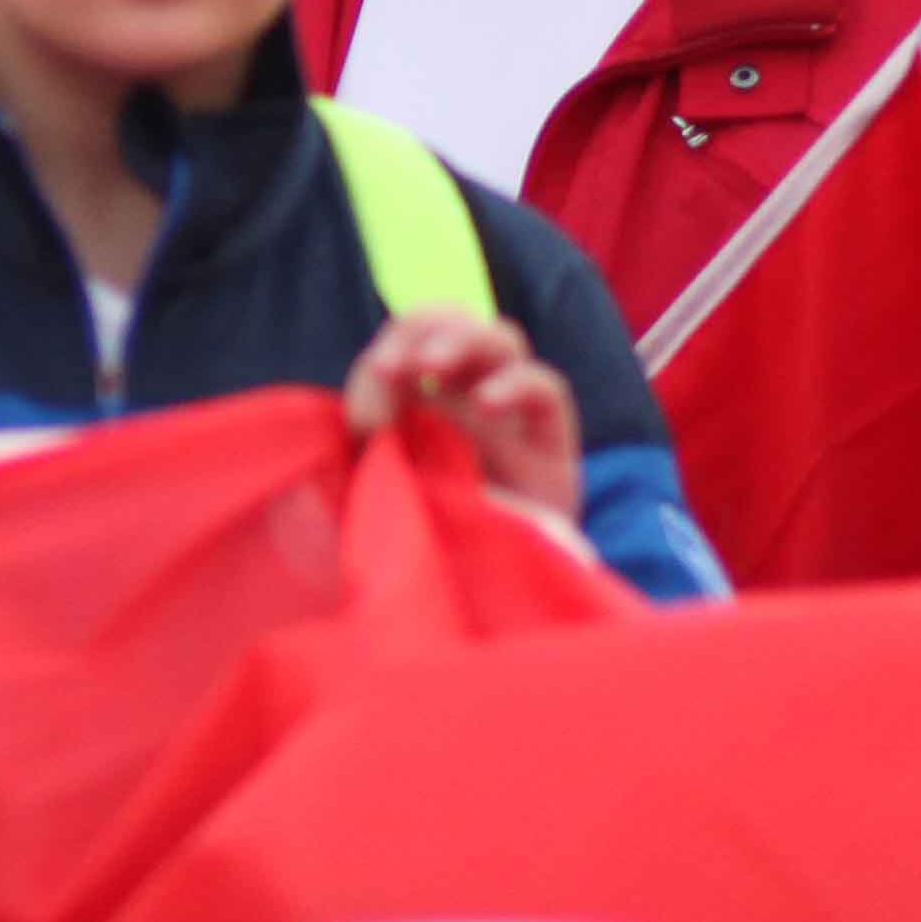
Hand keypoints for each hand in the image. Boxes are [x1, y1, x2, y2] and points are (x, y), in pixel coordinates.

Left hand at [343, 311, 582, 528]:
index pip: (416, 334)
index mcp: (422, 399)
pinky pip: (546, 388)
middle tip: (396, 366)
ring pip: (501, 340)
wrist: (479, 599)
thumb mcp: (378, 479)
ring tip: (428, 370)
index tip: (378, 372)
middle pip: (457, 322)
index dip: (398, 337)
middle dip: (425, 327)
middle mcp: (468, 399)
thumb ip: (369, 428)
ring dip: (461, 339)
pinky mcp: (551, 447)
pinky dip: (515, 383)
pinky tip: (486, 405)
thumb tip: (374, 390)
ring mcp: (512, 418)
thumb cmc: (425, 539)